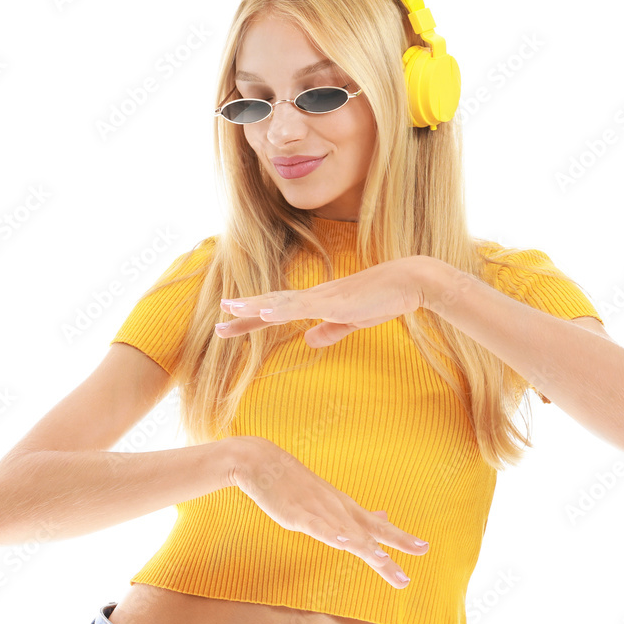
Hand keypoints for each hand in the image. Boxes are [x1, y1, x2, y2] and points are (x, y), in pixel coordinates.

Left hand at [214, 256, 425, 347]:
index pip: (276, 311)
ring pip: (280, 303)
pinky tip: (265, 313)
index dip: (251, 320)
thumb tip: (308, 340)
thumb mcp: (352, 320)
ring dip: (254, 307)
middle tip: (216, 327)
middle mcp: (313, 296)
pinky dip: (282, 310)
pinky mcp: (334, 301)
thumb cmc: (383, 299)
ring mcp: (321, 297)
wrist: (407, 282)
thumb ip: (330, 330)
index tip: (229, 327)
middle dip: (243, 315)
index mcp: (315, 302)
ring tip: (229, 311)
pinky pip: (303, 306)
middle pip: (270, 306)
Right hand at [231, 437, 429, 588]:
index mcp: (346, 509)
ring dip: (364, 546)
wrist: (264, 462)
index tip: (424, 549)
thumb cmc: (297, 484)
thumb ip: (357, 515)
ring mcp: (318, 511)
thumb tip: (384, 518)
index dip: (400, 539)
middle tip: (408, 575)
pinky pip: (315, 526)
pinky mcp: (297, 514)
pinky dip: (329, 533)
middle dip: (389, 550)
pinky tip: (341, 542)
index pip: (378, 527)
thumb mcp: (332, 500)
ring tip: (383, 560)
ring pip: (345, 532)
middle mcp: (338, 509)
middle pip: (368, 534)